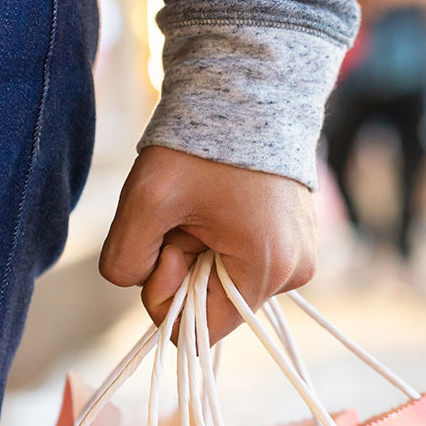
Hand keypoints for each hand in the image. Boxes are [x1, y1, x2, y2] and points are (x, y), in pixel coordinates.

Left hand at [99, 146, 317, 342]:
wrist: (250, 92)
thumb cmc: (200, 146)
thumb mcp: (145, 201)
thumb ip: (124, 261)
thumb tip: (142, 285)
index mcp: (266, 270)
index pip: (198, 334)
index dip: (167, 297)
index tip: (168, 245)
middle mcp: (294, 273)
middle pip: (213, 307)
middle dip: (186, 268)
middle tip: (185, 216)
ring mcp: (301, 258)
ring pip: (226, 284)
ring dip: (203, 253)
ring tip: (208, 204)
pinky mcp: (298, 242)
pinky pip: (245, 264)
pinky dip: (223, 242)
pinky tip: (224, 203)